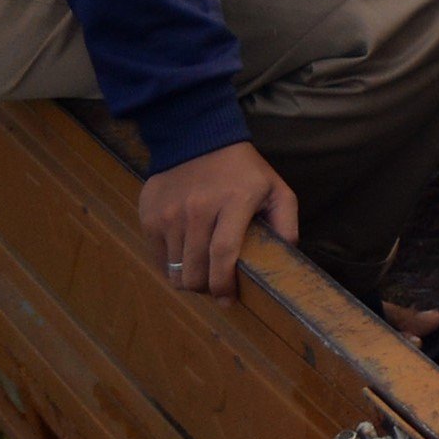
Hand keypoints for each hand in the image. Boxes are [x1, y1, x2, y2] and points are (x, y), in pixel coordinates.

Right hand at [139, 141, 295, 300]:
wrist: (197, 138)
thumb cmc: (242, 170)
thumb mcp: (274, 187)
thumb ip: (286, 221)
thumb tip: (288, 255)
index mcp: (235, 201)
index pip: (224, 254)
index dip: (224, 284)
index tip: (229, 300)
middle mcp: (199, 208)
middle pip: (195, 270)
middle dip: (206, 288)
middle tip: (215, 287)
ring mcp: (171, 213)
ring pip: (175, 269)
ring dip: (188, 279)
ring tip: (201, 272)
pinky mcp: (151, 215)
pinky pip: (158, 257)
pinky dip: (171, 265)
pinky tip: (185, 255)